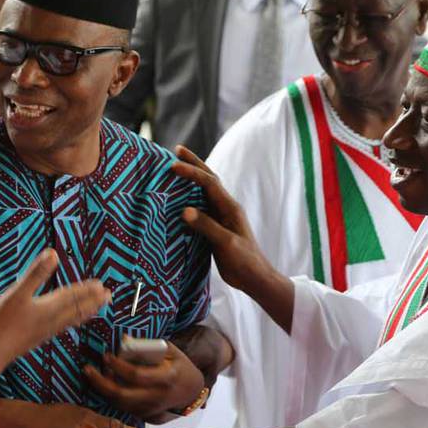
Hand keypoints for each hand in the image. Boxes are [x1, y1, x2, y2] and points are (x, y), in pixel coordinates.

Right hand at [0, 249, 110, 359]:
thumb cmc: (2, 322)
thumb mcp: (18, 293)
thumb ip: (36, 274)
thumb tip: (53, 253)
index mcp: (49, 308)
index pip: (73, 296)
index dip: (86, 290)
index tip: (100, 285)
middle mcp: (52, 320)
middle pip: (77, 308)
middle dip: (93, 301)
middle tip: (108, 296)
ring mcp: (45, 331)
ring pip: (71, 320)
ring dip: (85, 312)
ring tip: (96, 309)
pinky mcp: (38, 338)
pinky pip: (61, 328)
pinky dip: (70, 323)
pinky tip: (66, 323)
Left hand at [83, 340, 204, 420]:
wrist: (191, 391)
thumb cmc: (178, 366)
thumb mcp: (170, 350)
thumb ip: (148, 346)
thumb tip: (123, 340)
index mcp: (168, 377)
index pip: (137, 375)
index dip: (118, 366)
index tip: (106, 355)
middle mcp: (159, 396)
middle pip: (123, 394)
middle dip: (101, 383)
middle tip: (87, 369)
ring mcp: (153, 409)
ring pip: (120, 404)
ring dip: (103, 390)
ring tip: (92, 375)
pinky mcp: (147, 416)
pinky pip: (124, 408)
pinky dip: (111, 397)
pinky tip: (103, 384)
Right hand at [170, 145, 273, 293]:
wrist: (255, 278)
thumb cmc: (244, 261)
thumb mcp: (225, 243)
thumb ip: (206, 226)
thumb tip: (184, 210)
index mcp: (230, 207)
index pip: (209, 183)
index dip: (192, 172)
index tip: (173, 166)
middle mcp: (226, 208)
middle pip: (209, 179)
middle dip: (194, 164)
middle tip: (177, 150)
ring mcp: (221, 217)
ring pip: (204, 192)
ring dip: (192, 178)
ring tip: (177, 167)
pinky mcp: (216, 227)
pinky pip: (201, 207)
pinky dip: (190, 198)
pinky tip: (180, 199)